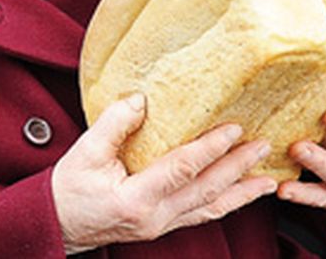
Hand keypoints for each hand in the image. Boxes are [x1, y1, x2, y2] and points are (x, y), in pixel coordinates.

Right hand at [52, 93, 277, 252]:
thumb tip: (142, 100)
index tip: (233, 130)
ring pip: (210, 209)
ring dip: (241, 192)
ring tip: (268, 179)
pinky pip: (201, 215)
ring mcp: (161, 225)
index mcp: (136, 198)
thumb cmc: (69, 188)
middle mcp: (155, 217)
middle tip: (263, 146)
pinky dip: (225, 204)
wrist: (57, 224)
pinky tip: (240, 193)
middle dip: (238, 169)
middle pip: (207, 191)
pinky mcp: (163, 226)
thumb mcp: (85, 152)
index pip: (183, 169)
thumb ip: (114, 124)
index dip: (210, 149)